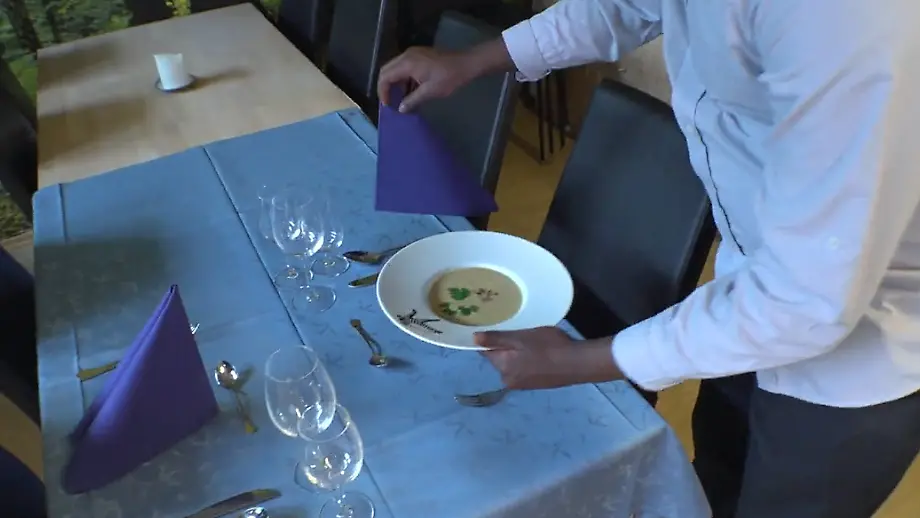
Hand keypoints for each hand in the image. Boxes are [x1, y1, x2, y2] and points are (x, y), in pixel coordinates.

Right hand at [377, 47, 476, 111]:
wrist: (466, 64)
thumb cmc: (449, 78)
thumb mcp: (430, 92)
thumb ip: (412, 100)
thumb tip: (401, 109)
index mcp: (407, 63)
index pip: (385, 76)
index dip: (383, 92)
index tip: (388, 105)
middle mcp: (406, 56)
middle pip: (387, 70)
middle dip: (386, 87)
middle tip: (391, 103)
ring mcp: (413, 54)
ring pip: (395, 69)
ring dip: (396, 84)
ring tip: (401, 100)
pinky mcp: (420, 55)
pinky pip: (405, 67)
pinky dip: (404, 79)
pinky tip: (410, 92)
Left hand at [476, 327, 623, 389]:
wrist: (578, 363)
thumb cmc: (548, 347)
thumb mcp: (520, 338)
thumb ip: (496, 339)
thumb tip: (473, 339)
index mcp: (502, 368)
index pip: (486, 352)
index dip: (491, 339)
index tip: (499, 328)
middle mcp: (509, 380)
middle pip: (500, 358)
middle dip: (507, 346)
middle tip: (521, 332)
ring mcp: (524, 385)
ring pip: (514, 363)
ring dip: (519, 353)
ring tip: (533, 341)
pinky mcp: (537, 385)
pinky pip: (526, 369)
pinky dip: (529, 361)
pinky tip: (542, 353)